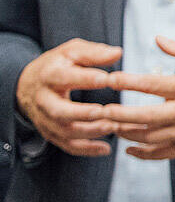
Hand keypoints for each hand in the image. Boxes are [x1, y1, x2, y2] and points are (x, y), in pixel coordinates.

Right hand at [14, 39, 123, 156]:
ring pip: (64, 131)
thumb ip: (94, 53)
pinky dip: (86, 149)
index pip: (65, 77)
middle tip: (106, 112)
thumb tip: (118, 52)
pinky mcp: (51, 132)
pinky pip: (66, 145)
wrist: (29, 84)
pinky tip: (105, 149)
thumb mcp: (72, 52)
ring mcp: (46, 119)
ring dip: (89, 132)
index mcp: (50, 75)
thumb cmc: (58, 65)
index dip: (86, 79)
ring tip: (113, 127)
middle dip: (82, 113)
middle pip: (59, 111)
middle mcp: (44, 99)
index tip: (107, 79)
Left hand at [103, 37, 174, 159]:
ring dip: (126, 133)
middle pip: (143, 116)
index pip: (151, 84)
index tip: (110, 79)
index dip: (128, 81)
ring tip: (111, 126)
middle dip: (118, 114)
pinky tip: (129, 148)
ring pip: (148, 137)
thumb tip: (156, 38)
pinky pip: (162, 154)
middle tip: (100, 110)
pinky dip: (143, 154)